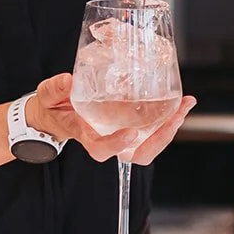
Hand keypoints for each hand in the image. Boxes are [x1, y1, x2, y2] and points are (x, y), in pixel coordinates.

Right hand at [24, 74, 196, 163]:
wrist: (57, 112)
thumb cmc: (54, 107)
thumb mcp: (48, 96)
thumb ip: (55, 89)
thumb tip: (67, 80)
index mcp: (87, 137)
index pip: (102, 149)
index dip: (116, 144)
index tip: (130, 132)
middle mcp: (109, 140)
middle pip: (138, 152)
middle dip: (160, 138)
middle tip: (176, 116)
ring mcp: (122, 135)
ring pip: (151, 143)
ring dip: (170, 127)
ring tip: (185, 105)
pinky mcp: (131, 125)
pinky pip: (153, 128)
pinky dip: (168, 116)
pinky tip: (181, 100)